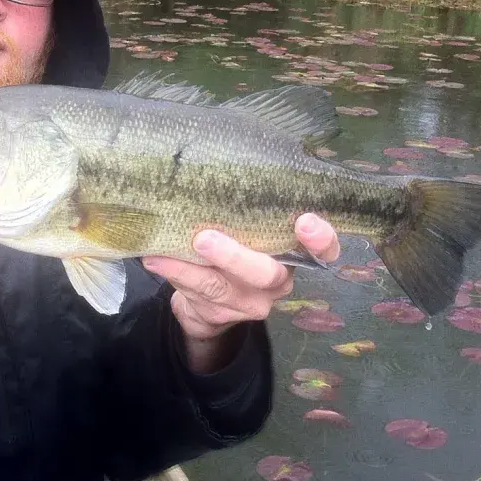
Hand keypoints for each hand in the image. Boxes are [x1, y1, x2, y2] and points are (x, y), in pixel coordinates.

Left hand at [142, 214, 340, 372]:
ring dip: (191, 268)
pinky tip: (155, 260)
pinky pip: (198, 295)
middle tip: (205, 238)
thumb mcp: (247, 229)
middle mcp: (279, 281)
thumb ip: (245, 210)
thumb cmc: (233, 246)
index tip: (305, 220)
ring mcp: (252, 303)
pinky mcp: (223, 315)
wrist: (209, 302)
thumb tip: (213, 165)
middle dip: (235, 257)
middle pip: (267, 274)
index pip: (324, 250)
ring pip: (223, 287)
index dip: (321, 239)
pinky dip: (175, 274)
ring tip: (164, 251)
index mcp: (293, 254)